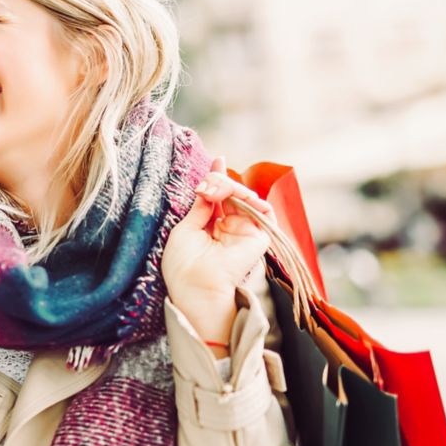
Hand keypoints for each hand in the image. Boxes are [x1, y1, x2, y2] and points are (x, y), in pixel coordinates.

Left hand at [161, 156, 271, 344]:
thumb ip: (201, 207)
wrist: (194, 286)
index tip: (218, 159)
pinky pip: (262, 210)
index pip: (218, 198)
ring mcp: (244, 232)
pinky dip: (250, 197)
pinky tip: (232, 195)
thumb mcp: (185, 229)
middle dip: (219, 181)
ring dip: (230, 187)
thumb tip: (208, 184)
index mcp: (211, 229)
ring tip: (215, 190)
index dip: (218, 178)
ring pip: (245, 197)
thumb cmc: (183, 264)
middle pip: (231, 194)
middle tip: (207, 185)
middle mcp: (229, 229)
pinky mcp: (258, 237)